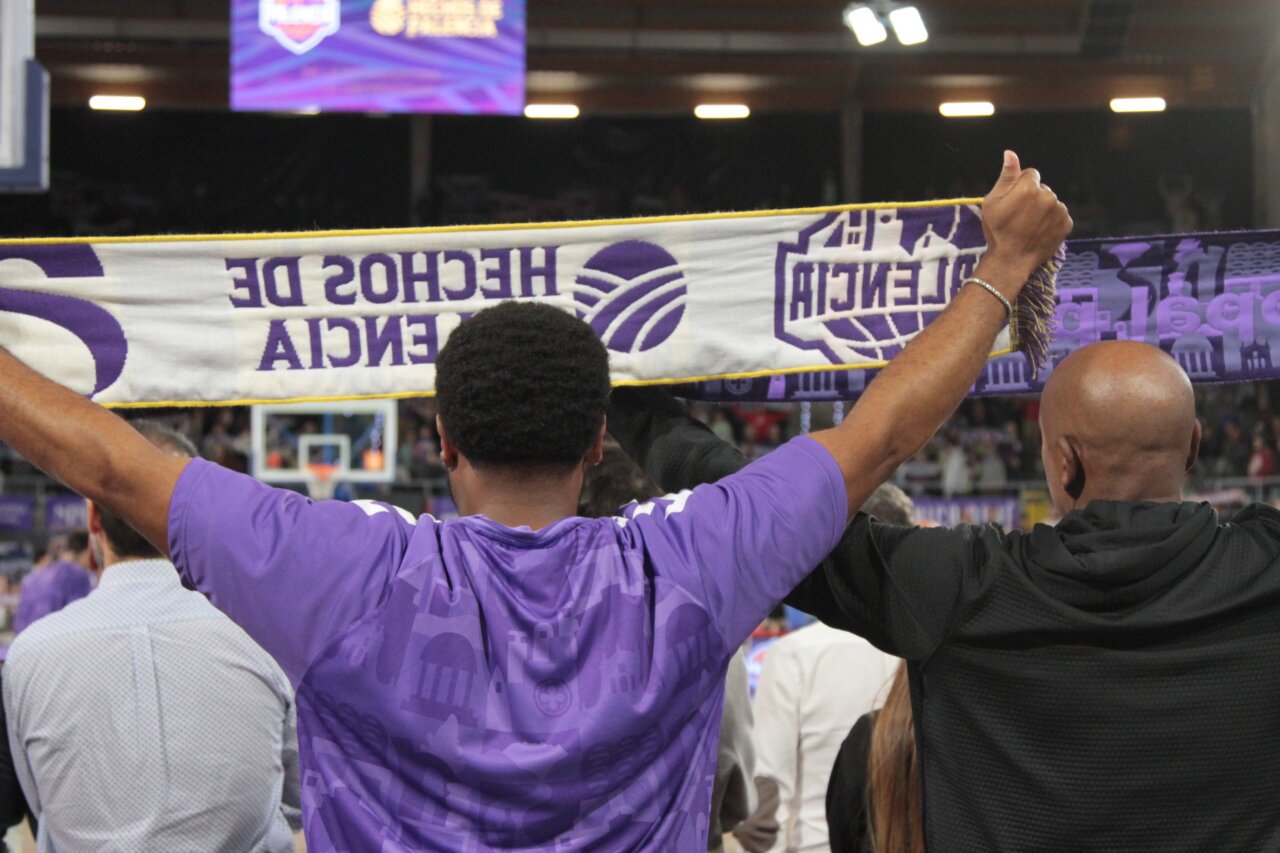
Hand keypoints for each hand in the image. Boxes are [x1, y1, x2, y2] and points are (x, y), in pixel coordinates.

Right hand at [976, 150, 1073, 297]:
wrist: (1011, 260)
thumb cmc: (998, 231)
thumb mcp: (992, 202)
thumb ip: (1006, 176)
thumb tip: (1010, 153)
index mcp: (1029, 187)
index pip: (1031, 174)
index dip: (1020, 186)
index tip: (1013, 201)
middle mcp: (1048, 195)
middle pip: (1042, 188)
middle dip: (1033, 197)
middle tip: (1020, 216)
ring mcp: (1060, 210)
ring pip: (1051, 202)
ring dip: (1043, 209)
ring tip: (1029, 225)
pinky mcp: (1067, 224)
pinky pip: (1060, 215)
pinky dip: (1052, 221)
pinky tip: (1039, 231)